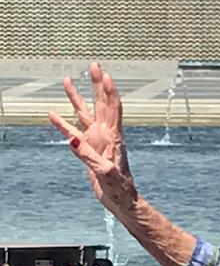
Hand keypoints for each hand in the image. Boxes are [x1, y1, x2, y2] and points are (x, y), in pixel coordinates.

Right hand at [48, 62, 137, 211]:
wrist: (120, 199)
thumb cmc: (119, 188)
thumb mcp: (105, 172)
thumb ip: (88, 156)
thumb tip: (70, 139)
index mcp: (113, 137)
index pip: (113, 109)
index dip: (109, 92)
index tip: (105, 75)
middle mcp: (106, 134)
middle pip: (100, 103)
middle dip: (96, 84)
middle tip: (93, 65)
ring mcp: (96, 140)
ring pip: (85, 113)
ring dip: (77, 97)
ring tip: (68, 80)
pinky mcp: (87, 149)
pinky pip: (72, 132)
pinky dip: (62, 123)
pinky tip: (52, 114)